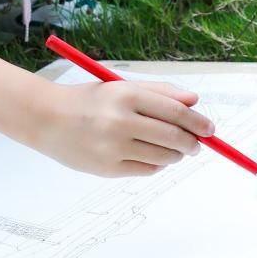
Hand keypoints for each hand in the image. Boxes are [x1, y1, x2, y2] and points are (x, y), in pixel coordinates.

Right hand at [29, 79, 214, 177]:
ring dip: (177, 155)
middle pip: (173, 137)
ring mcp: (113, 147)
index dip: (197, 122)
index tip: (209, 128)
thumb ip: (160, 92)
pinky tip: (153, 156)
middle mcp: (119, 121)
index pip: (175, 111)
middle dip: (192, 142)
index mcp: (125, 95)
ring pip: (163, 157)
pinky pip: (147, 170)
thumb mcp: (121, 87)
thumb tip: (195, 101)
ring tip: (176, 150)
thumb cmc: (89, 100)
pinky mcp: (108, 169)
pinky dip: (157, 165)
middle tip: (197, 143)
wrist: (46, 119)